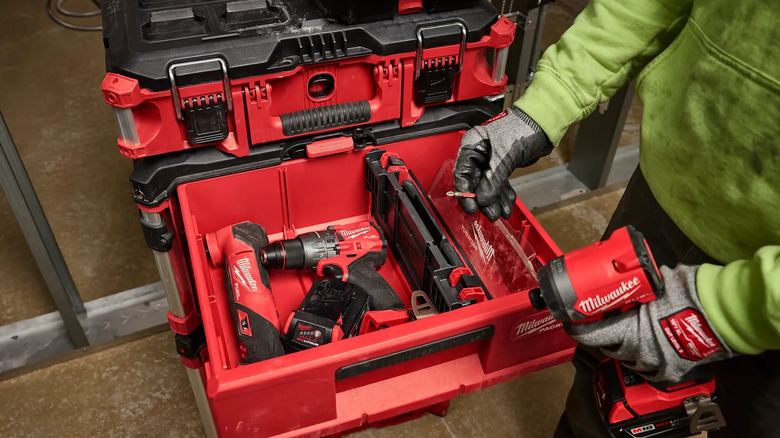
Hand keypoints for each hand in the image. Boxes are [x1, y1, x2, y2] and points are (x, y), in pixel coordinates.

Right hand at [453, 108, 551, 220]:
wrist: (544, 124)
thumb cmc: (523, 128)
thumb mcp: (506, 154)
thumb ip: (493, 178)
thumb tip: (483, 199)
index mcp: (472, 144)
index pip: (462, 173)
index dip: (465, 193)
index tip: (471, 207)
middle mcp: (478, 153)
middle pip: (475, 182)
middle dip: (483, 199)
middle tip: (490, 213)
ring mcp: (490, 160)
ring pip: (488, 186)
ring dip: (494, 200)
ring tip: (500, 212)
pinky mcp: (502, 165)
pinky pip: (499, 184)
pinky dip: (503, 195)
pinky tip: (507, 204)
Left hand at [565, 265, 734, 381]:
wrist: (723, 315)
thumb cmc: (689, 295)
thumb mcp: (656, 281)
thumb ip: (636, 283)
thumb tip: (624, 273)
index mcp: (628, 330)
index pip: (588, 334)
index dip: (575, 327)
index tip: (569, 318)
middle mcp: (636, 351)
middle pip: (605, 345)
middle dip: (599, 332)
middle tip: (599, 318)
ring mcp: (652, 364)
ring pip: (624, 357)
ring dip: (620, 345)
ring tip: (624, 328)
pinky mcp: (668, 373)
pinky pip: (645, 367)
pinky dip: (640, 356)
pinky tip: (643, 343)